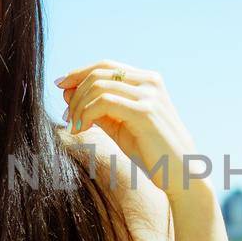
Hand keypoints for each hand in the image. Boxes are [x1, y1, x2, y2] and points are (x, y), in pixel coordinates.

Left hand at [54, 60, 198, 194]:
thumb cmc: (151, 152)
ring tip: (75, 126)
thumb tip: (67, 93)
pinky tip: (83, 129)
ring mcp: (149, 95)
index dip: (79, 73)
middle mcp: (150, 82)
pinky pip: (104, 103)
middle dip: (75, 93)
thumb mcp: (120, 125)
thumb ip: (98, 108)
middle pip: (98, 74)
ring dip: (79, 106)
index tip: (60, 86)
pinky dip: (87, 114)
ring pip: (98, 87)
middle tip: (67, 116)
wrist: (181, 174)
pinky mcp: (145, 112)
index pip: (106, 66)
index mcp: (147, 80)